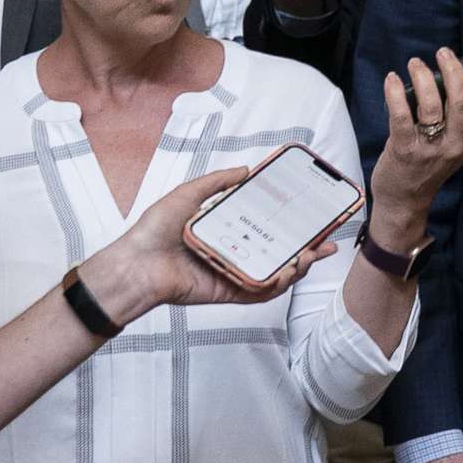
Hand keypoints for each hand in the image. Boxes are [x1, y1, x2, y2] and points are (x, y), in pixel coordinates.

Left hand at [82, 166, 336, 321]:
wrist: (136, 264)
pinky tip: (291, 271)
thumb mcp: (187, 194)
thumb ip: (216, 183)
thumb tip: (244, 169)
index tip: (311, 215)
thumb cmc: (154, 230)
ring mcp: (232, 274)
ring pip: (274, 273)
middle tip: (327, 241)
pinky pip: (258, 291)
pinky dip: (277, 284)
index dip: (290, 223)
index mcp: (224, 231)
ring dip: (298, 266)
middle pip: (277, 252)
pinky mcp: (227, 292)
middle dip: (306, 249)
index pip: (265, 227)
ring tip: (312, 254)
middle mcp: (232, 253)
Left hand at [370, 49, 462, 242]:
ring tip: (416, 63)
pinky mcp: (404, 150)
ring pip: (431, 104)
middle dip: (454, 70)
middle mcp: (454, 145)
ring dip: (423, 77)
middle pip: (461, 101)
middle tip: (444, 52)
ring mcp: (429, 149)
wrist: (404, 201)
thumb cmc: (428, 167)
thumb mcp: (455, 148)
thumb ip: (461, 122)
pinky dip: (395, 93)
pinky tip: (392, 79)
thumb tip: (457, 81)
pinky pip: (401, 115)